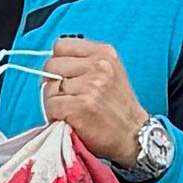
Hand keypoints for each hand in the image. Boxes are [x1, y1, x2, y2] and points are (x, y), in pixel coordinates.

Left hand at [39, 35, 148, 163]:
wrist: (133, 136)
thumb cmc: (118, 109)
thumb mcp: (109, 73)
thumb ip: (83, 62)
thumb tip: (51, 64)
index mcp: (104, 53)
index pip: (61, 45)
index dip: (59, 63)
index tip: (66, 77)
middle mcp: (99, 66)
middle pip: (51, 65)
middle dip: (54, 82)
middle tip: (68, 97)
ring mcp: (90, 86)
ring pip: (48, 86)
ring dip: (54, 101)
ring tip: (71, 110)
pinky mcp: (81, 106)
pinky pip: (51, 105)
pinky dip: (54, 115)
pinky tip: (69, 119)